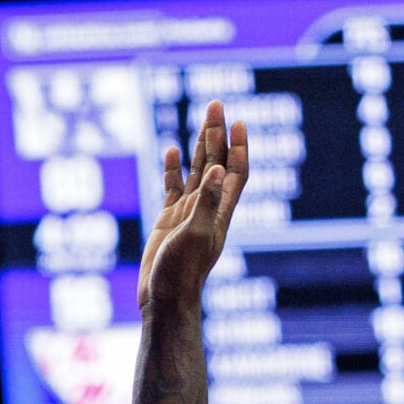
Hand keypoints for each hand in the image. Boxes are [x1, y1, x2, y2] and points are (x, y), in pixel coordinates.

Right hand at [137, 100, 248, 314]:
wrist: (163, 299)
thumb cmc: (182, 272)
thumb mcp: (196, 235)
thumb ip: (207, 202)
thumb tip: (218, 169)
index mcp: (220, 211)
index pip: (235, 172)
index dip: (239, 147)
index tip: (239, 121)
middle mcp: (208, 207)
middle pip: (217, 163)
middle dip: (217, 134)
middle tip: (215, 104)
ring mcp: (188, 212)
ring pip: (197, 170)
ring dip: (200, 145)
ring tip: (203, 117)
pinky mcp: (169, 219)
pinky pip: (174, 186)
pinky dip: (174, 167)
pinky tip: (173, 150)